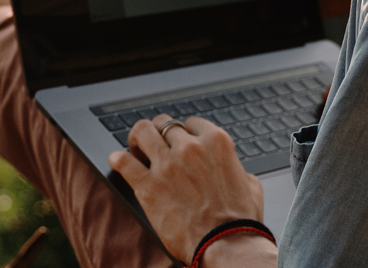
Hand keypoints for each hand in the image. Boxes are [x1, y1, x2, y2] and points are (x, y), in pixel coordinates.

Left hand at [108, 114, 265, 262]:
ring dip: (137, 138)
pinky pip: (123, 162)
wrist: (227, 244)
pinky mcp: (148, 185)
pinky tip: (118, 161)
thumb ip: (235, 168)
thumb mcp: (250, 184)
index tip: (178, 142)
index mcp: (216, 142)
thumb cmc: (240, 220)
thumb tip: (231, 168)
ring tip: (136, 148)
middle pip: (164, 124)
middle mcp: (190, 147)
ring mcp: (167, 164)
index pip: (190, 123)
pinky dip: (118, 159)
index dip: (183, 132)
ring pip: (142, 132)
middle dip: (158, 132)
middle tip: (154, 144)